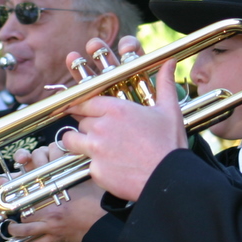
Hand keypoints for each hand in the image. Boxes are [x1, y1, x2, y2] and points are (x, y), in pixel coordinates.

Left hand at [6, 143, 107, 241]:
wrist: (105, 222)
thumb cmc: (97, 201)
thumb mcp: (83, 180)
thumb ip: (71, 171)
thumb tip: (67, 158)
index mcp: (54, 195)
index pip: (30, 191)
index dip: (18, 189)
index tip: (13, 188)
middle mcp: (50, 212)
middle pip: (25, 211)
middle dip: (17, 211)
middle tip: (13, 209)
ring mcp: (52, 227)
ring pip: (26, 230)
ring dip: (16, 230)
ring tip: (11, 228)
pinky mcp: (57, 239)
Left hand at [61, 39, 186, 201]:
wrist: (168, 179)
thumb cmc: (169, 144)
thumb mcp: (169, 110)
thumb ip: (164, 84)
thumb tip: (169, 62)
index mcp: (116, 109)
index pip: (84, 101)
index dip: (84, 106)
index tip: (85, 110)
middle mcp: (101, 127)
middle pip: (80, 121)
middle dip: (87, 126)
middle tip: (101, 133)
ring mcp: (95, 149)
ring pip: (71, 141)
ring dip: (78, 143)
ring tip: (95, 148)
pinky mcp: (95, 171)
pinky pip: (86, 165)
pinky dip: (95, 166)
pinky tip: (112, 167)